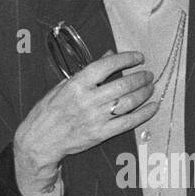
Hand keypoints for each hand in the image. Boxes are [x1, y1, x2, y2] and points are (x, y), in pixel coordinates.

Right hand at [13, 51, 157, 186]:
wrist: (41, 139)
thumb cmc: (49, 110)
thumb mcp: (63, 85)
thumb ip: (87, 71)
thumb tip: (108, 56)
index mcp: (76, 85)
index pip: (106, 66)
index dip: (126, 59)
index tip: (138, 57)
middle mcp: (87, 100)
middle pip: (122, 85)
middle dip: (140, 77)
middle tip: (148, 74)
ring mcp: (95, 118)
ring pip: (129, 103)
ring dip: (144, 93)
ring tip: (150, 87)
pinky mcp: (101, 134)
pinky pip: (129, 123)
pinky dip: (144, 114)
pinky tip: (153, 107)